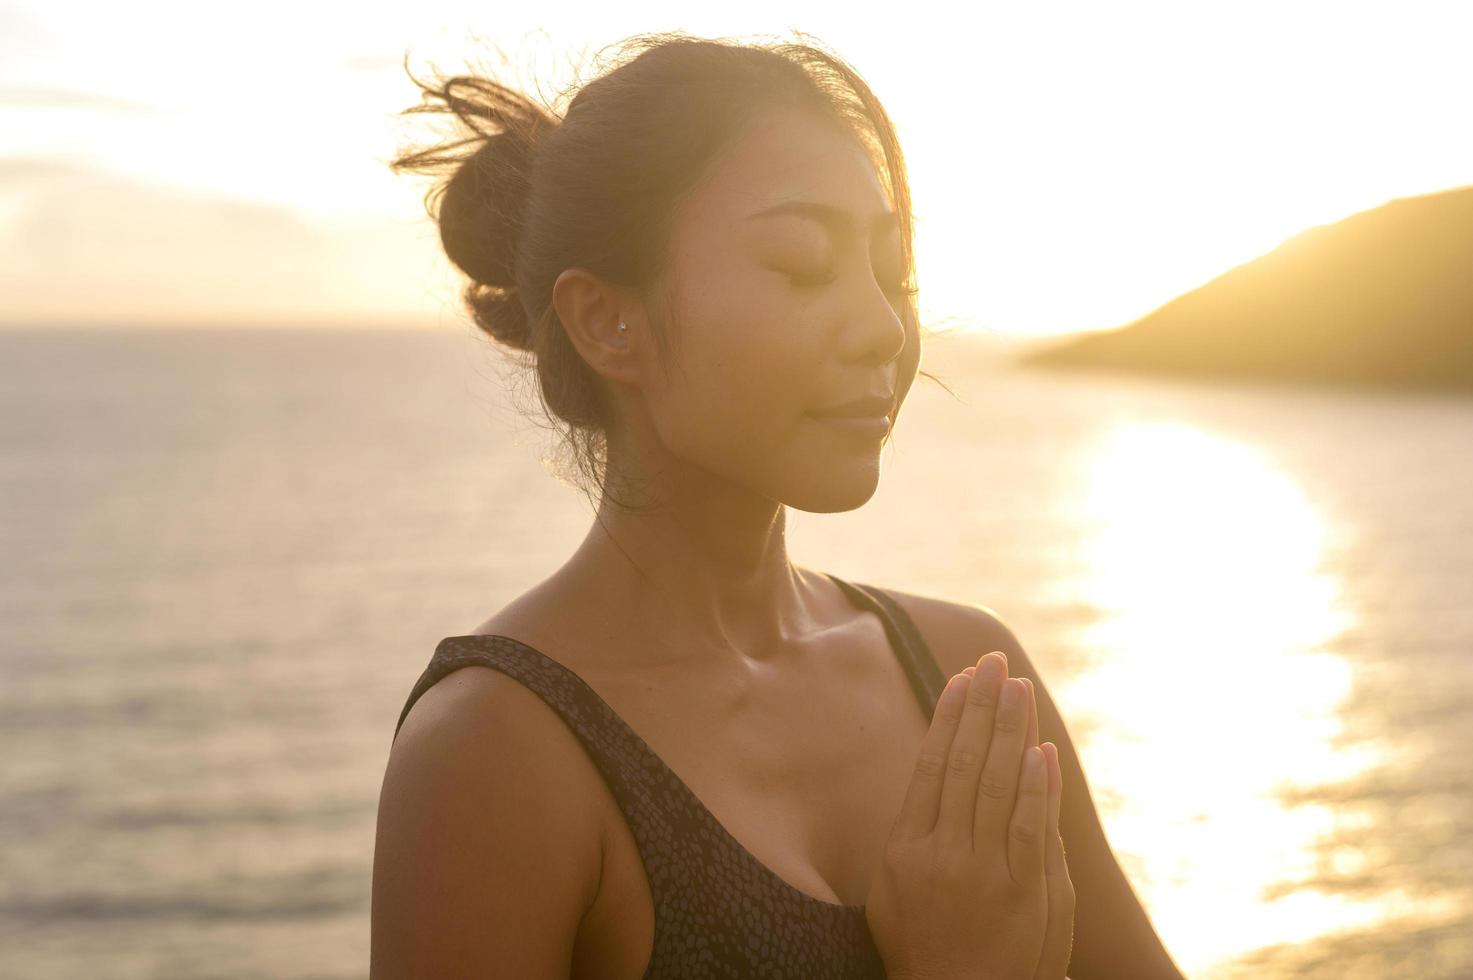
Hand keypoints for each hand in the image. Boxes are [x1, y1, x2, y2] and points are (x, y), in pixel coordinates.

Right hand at [865, 652, 1074, 979]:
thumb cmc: (920, 947)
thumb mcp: (891, 891)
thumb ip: (910, 836)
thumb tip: (929, 778)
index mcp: (905, 848)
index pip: (931, 765)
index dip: (949, 717)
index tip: (963, 678)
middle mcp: (941, 854)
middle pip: (963, 763)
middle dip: (981, 708)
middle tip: (994, 662)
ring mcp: (983, 873)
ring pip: (995, 785)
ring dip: (1009, 731)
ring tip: (1018, 688)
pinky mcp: (1023, 893)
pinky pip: (1028, 828)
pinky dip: (1034, 787)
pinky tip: (1038, 751)